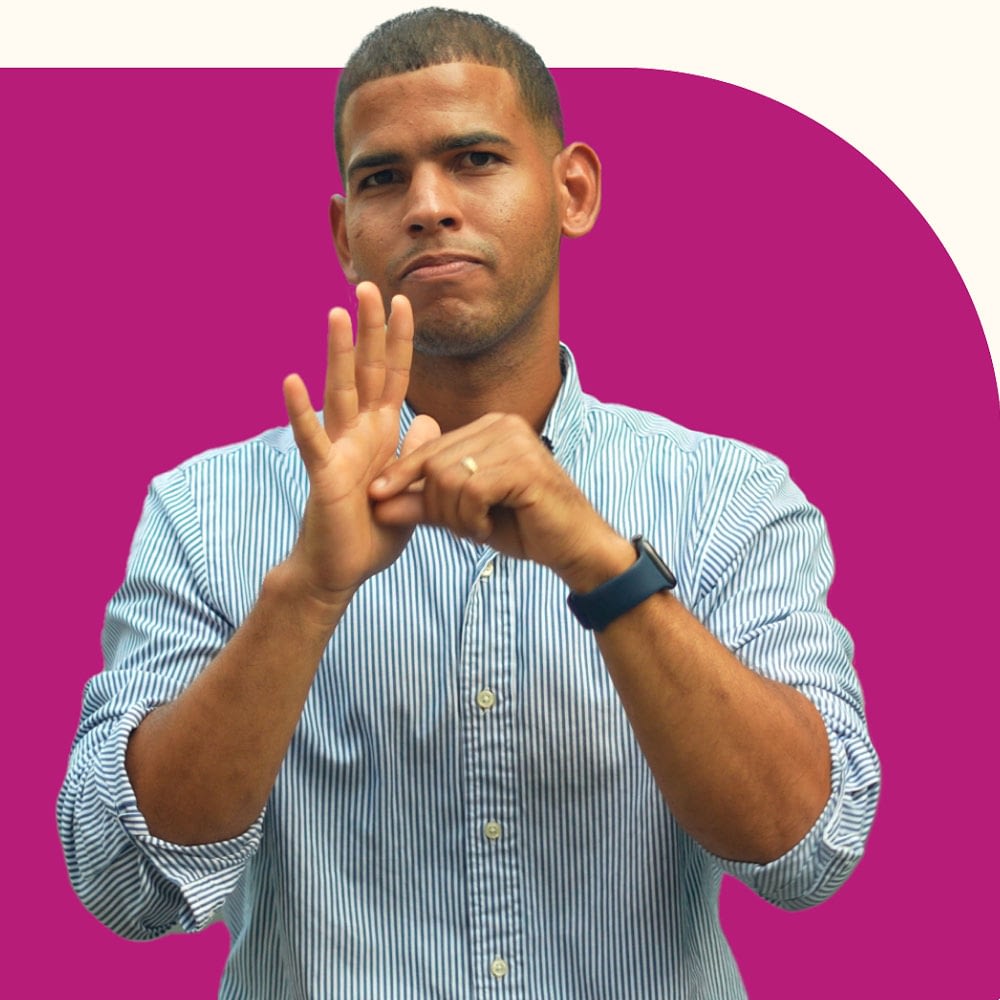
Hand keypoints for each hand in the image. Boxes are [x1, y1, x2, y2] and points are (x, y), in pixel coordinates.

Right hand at [281, 283, 439, 604]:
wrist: (342, 569)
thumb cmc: (372, 530)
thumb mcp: (407, 487)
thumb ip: (416, 452)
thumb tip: (427, 420)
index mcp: (380, 433)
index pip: (393, 378)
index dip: (399, 342)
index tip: (405, 302)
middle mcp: (357, 433)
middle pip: (366, 372)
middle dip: (369, 329)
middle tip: (368, 285)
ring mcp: (338, 449)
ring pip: (339, 393)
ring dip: (338, 354)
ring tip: (335, 315)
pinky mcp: (323, 474)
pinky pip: (312, 439)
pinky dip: (300, 412)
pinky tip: (291, 381)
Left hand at [368, 412, 633, 589]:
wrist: (574, 547)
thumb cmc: (523, 527)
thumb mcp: (463, 515)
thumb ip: (423, 505)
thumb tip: (376, 504)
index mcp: (489, 427)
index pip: (429, 448)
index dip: (400, 474)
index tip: (377, 496)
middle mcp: (502, 425)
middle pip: (434, 464)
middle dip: (436, 506)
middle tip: (460, 529)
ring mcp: (516, 442)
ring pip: (449, 478)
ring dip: (454, 516)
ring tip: (475, 530)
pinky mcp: (524, 466)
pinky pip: (471, 491)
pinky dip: (470, 519)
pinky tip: (485, 530)